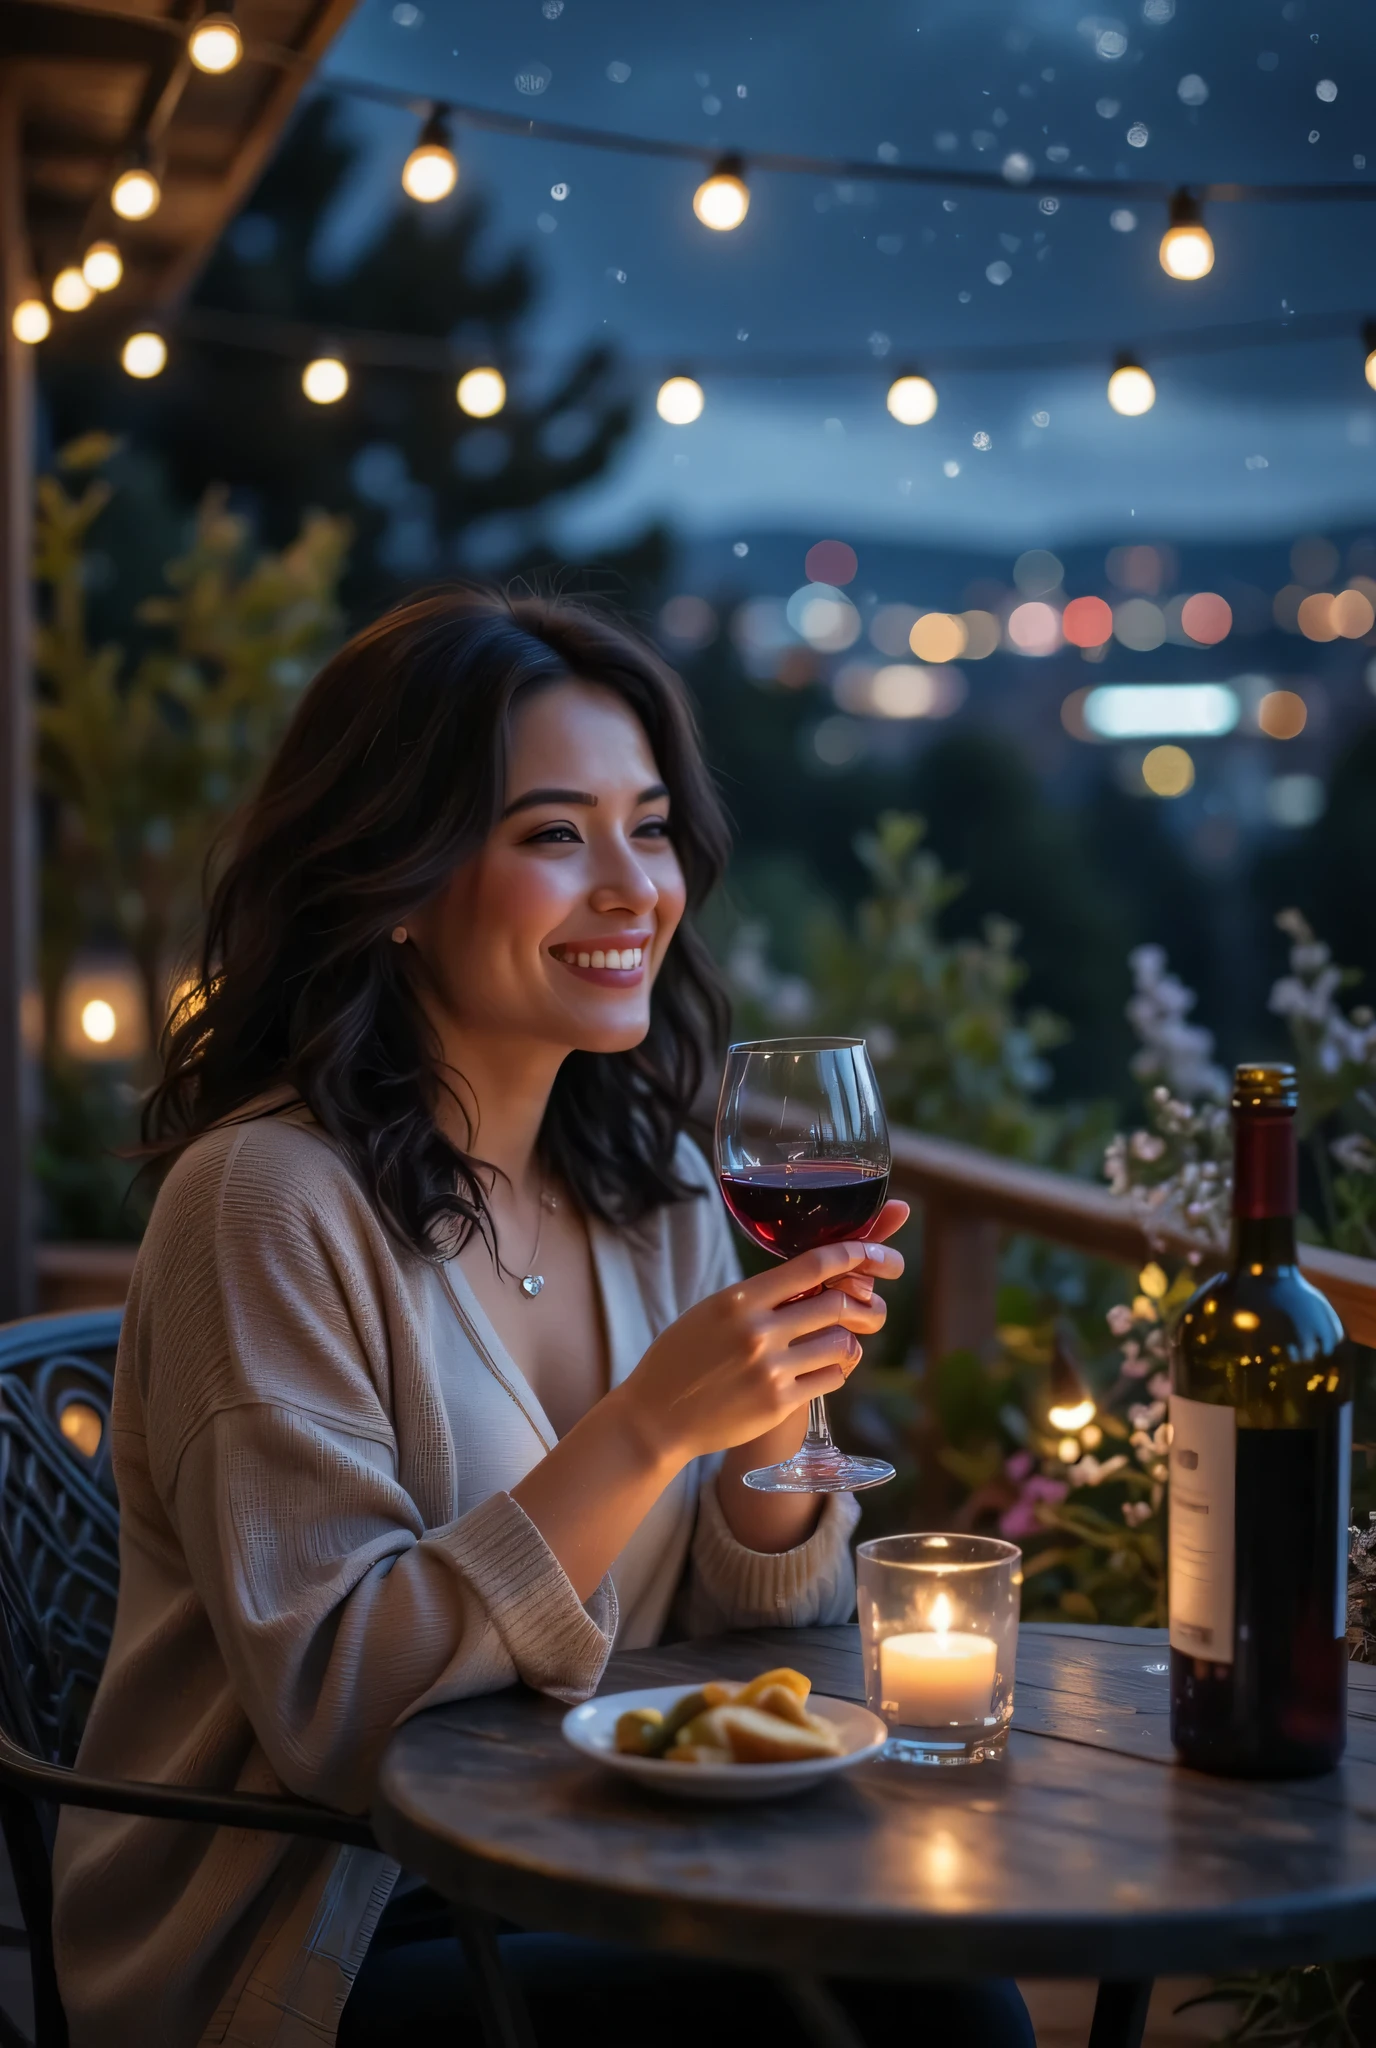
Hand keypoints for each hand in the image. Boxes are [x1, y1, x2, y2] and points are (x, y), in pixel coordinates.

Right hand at [615, 1217, 906, 1468]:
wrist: (656, 1418)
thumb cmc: (681, 1358)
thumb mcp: (711, 1312)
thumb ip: (758, 1297)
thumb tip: (813, 1280)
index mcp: (739, 1300)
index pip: (813, 1265)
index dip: (854, 1254)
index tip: (875, 1253)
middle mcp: (758, 1331)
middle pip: (837, 1303)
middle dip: (861, 1303)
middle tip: (868, 1306)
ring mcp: (771, 1370)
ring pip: (842, 1344)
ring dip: (848, 1341)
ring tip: (837, 1342)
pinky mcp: (779, 1404)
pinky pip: (832, 1379)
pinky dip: (836, 1370)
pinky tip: (823, 1369)